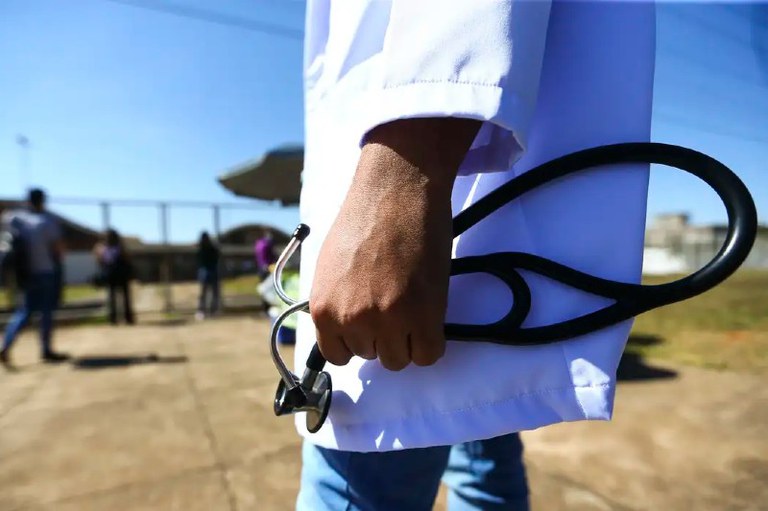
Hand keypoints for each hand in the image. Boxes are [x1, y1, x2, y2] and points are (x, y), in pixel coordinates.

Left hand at [309, 118, 480, 369]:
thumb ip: (335, 302)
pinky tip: (429, 315)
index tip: (369, 323)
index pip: (339, 355)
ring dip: (407, 337)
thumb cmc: (364, 219)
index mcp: (323, 309)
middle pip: (372, 356)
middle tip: (395, 302)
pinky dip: (430, 341)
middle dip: (383, 335)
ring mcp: (388, 320)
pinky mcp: (423, 315)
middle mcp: (351, 320)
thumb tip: (343, 328)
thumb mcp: (330, 267)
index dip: (357, 339)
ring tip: (412, 304)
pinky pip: (428, 354)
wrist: (397, 190)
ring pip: (399, 359)